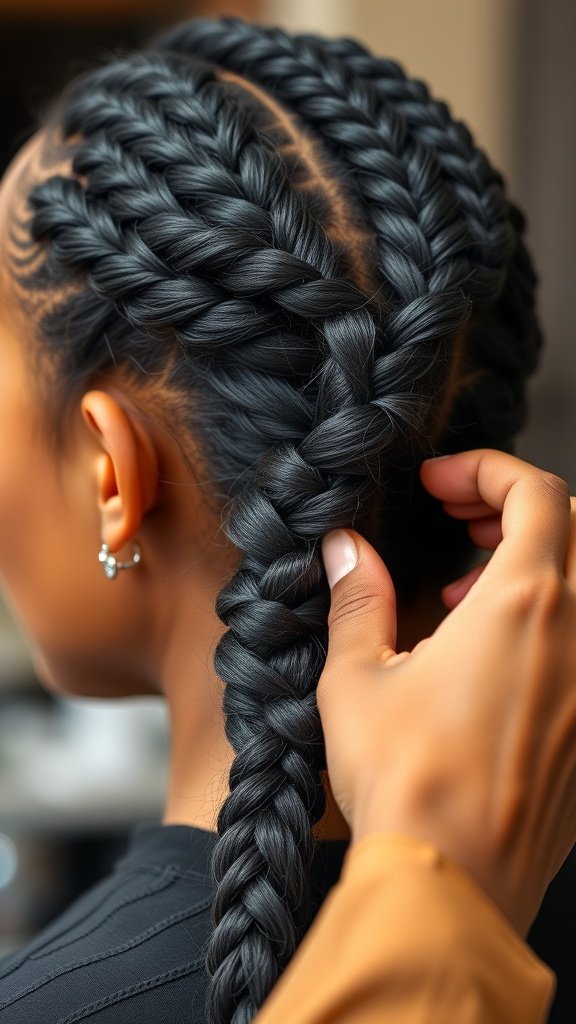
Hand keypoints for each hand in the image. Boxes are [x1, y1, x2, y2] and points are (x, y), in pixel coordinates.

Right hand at [318, 448, 575, 937]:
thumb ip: (356, 599)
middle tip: (458, 518)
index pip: (537, 494)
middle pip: (575, 529)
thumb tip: (344, 549)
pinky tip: (494, 657)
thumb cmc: (404, 782)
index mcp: (524, 606)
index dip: (487, 470)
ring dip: (533, 567)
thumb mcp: (357, 678)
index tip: (440, 482)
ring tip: (465, 588)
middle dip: (514, 508)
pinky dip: (551, 625)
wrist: (453, 888)